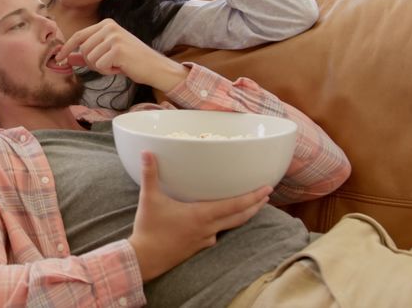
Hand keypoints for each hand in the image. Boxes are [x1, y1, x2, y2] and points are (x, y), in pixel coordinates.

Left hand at [55, 19, 187, 91]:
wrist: (154, 66)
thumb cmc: (130, 60)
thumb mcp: (106, 54)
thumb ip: (86, 54)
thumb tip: (67, 58)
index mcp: (105, 24)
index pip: (79, 35)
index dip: (67, 48)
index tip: (58, 58)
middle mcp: (109, 27)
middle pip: (83, 49)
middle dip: (92, 62)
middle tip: (108, 64)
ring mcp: (113, 37)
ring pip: (90, 59)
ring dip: (101, 67)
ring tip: (116, 64)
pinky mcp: (117, 49)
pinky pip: (100, 66)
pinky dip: (108, 71)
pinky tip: (120, 67)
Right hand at [127, 152, 270, 280]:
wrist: (145, 259)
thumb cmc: (149, 228)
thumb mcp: (149, 198)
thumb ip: (150, 174)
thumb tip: (146, 152)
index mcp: (201, 215)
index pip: (235, 205)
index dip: (253, 197)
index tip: (267, 188)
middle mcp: (208, 228)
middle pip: (240, 217)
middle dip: (255, 205)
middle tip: (267, 194)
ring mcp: (205, 239)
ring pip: (230, 226)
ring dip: (243, 215)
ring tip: (251, 206)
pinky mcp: (199, 246)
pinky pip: (217, 233)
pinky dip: (225, 224)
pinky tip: (221, 220)